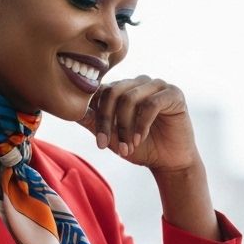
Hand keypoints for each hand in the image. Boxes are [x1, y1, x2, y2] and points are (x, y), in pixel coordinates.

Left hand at [79, 75, 198, 171]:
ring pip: (130, 98)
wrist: (170, 161)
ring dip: (125, 127)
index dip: (97, 116)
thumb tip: (70, 111)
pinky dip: (142, 124)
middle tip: (108, 145)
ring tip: (127, 148)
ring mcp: (157, 85)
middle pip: (113, 92)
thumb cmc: (141, 147)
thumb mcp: (112, 136)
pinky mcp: (173, 94)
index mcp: (123, 88)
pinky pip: (151, 104)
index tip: (99, 143)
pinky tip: (140, 139)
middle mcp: (139, 83)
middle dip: (108, 121)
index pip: (101, 91)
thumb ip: (93, 122)